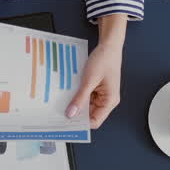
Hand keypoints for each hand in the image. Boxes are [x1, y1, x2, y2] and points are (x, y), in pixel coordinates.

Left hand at [66, 14, 126, 128]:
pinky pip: (85, 98)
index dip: (81, 124)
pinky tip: (69, 94)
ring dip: (76, 105)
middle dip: (76, 114)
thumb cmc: (104, 60)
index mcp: (110, 101)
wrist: (108, 45)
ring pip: (86, 106)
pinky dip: (77, 97)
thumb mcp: (89, 80)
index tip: (66, 123)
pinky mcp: (96, 90)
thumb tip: (71, 114)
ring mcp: (101, 96)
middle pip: (89, 115)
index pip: (95, 121)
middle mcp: (107, 101)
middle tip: (59, 114)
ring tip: (63, 103)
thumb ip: (80, 98)